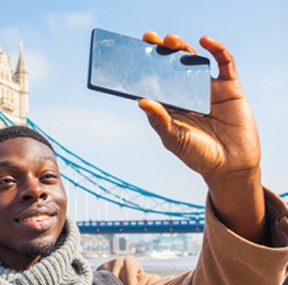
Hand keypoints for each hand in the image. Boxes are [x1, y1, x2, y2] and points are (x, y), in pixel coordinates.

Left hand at [138, 32, 266, 243]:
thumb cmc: (197, 155)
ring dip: (182, 48)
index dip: (145, 66)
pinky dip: (216, 49)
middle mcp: (187, 92)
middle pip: (173, 65)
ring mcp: (209, 88)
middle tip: (149, 39)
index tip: (132, 53)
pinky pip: (224, 63)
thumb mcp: (174, 139)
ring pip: (194, 60)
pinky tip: (205, 42)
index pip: (155, 80)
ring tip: (170, 40)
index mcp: (170, 103)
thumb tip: (141, 101)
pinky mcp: (230, 88)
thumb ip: (159, 121)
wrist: (229, 167)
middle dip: (161, 51)